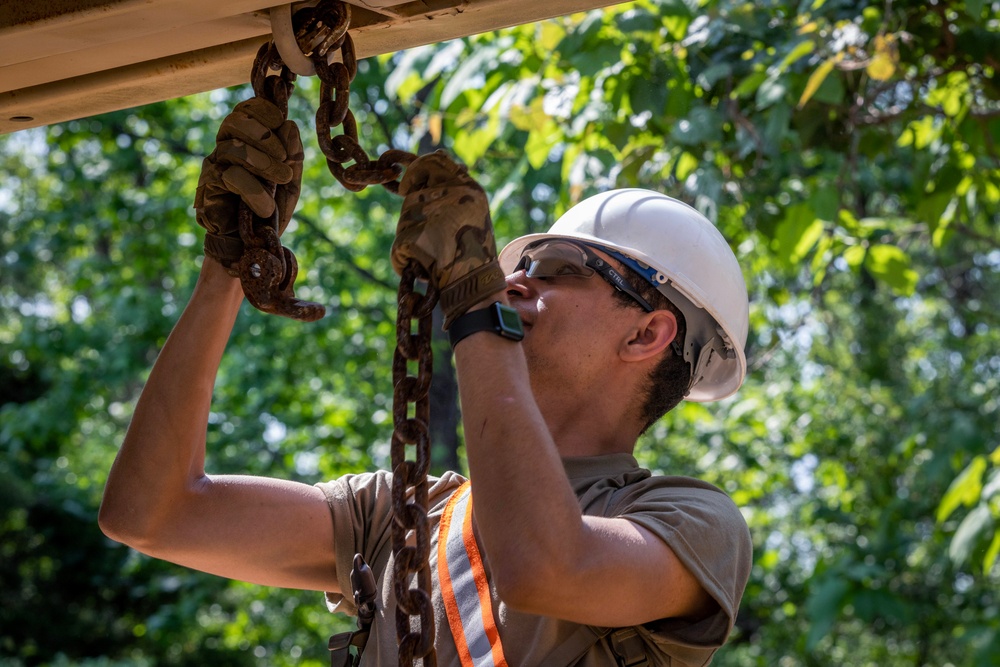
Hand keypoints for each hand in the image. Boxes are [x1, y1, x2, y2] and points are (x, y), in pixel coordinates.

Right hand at [194, 98, 302, 270]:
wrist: (251, 246)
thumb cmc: (269, 211)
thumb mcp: (290, 181)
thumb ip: (293, 154)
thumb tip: (290, 124)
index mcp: (246, 143)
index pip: (246, 110)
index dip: (262, 109)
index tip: (280, 120)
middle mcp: (225, 150)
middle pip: (235, 121)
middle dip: (265, 135)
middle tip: (284, 158)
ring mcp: (214, 167)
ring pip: (234, 148)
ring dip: (265, 163)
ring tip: (282, 180)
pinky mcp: (209, 189)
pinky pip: (231, 177)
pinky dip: (255, 191)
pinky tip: (265, 208)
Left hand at [391, 151, 505, 328]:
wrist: (476, 285)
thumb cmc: (473, 251)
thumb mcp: (472, 209)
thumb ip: (453, 184)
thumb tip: (438, 152)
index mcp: (467, 188)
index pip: (433, 161)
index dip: (416, 172)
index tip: (409, 187)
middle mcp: (450, 197)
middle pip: (413, 197)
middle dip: (416, 217)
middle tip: (435, 238)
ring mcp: (431, 217)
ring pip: (405, 222)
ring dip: (412, 240)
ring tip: (435, 254)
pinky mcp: (414, 239)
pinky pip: (399, 248)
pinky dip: (406, 261)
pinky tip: (425, 269)